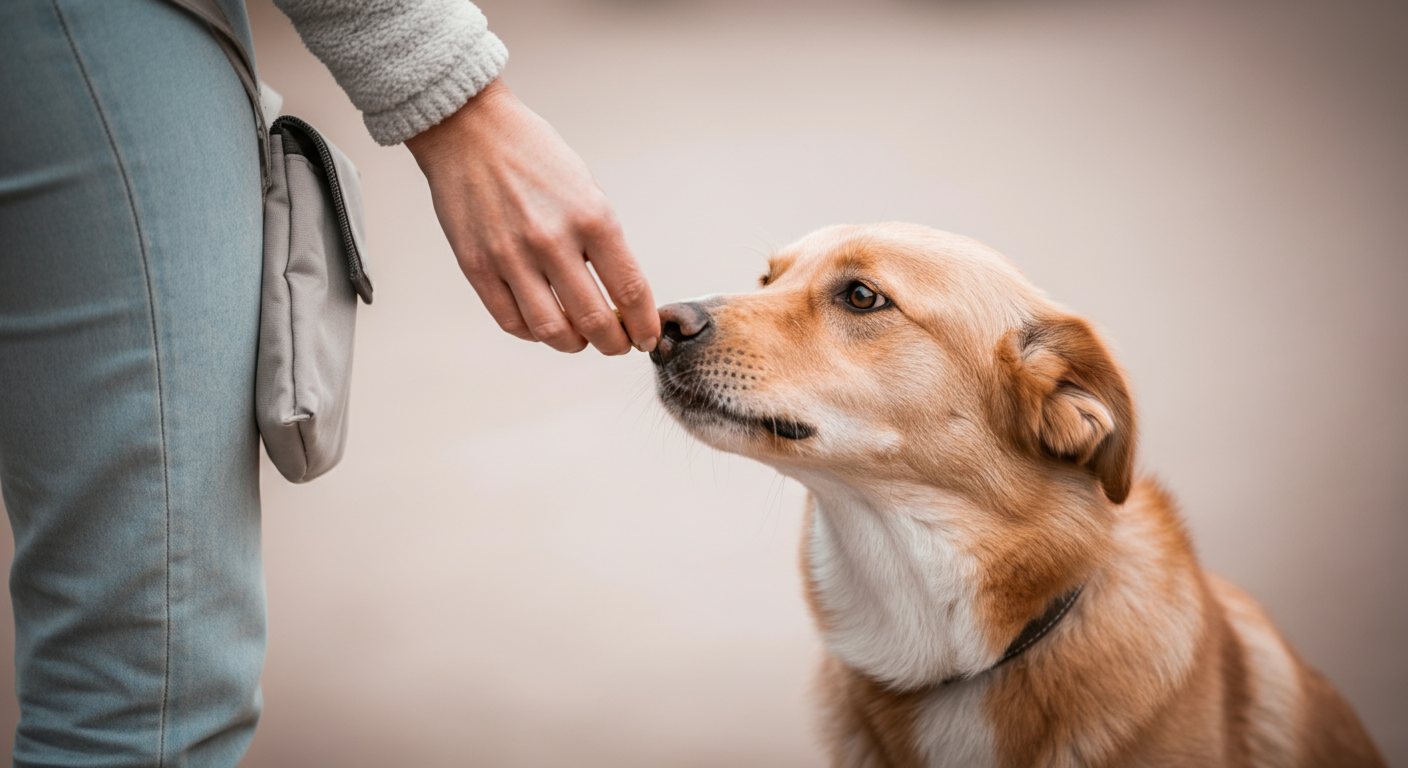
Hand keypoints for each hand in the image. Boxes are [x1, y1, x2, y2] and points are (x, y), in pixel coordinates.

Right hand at [405, 78, 658, 353]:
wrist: (470, 131)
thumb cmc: (534, 157)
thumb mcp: (587, 190)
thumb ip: (604, 242)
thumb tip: (621, 295)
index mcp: (592, 217)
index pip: (629, 290)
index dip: (643, 324)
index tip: (646, 336)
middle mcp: (552, 240)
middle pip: (593, 320)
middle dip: (614, 343)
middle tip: (617, 345)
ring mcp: (511, 256)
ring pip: (551, 331)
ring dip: (574, 345)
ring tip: (580, 339)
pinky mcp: (476, 267)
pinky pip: (511, 321)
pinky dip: (534, 334)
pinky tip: (544, 325)